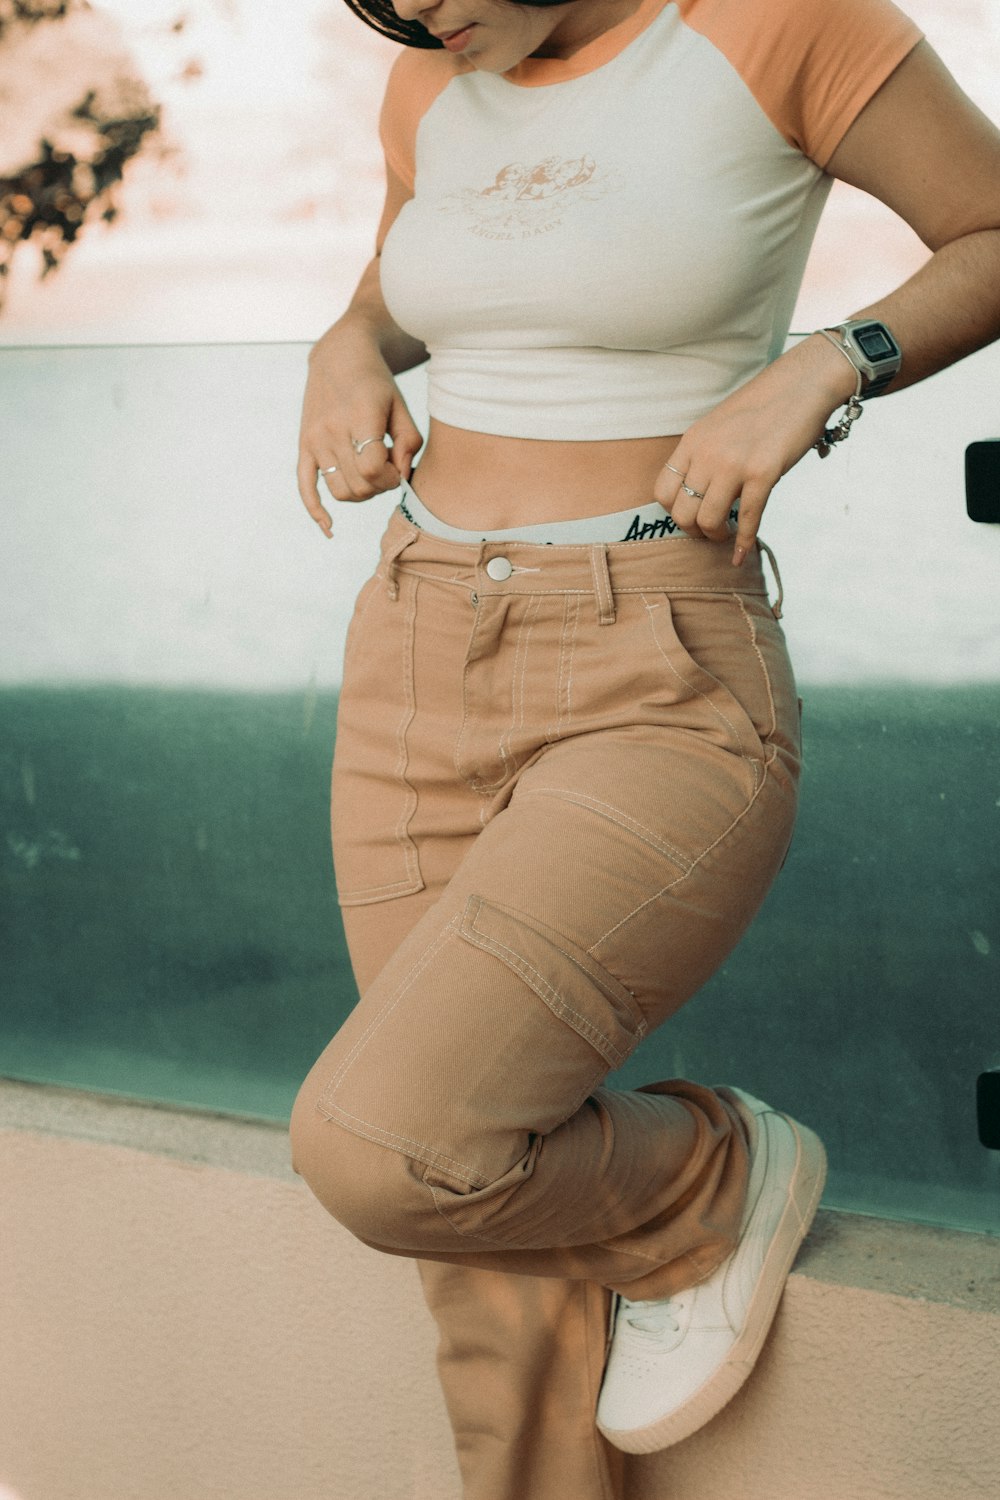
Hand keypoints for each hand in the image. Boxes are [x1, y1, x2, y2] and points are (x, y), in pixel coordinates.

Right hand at [296, 323, 423, 537]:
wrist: (339, 358)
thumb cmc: (377, 385)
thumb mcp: (401, 407)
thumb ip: (409, 443)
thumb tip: (402, 479)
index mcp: (359, 416)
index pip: (373, 469)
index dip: (391, 478)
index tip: (397, 467)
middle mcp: (332, 429)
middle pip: (359, 485)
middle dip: (381, 487)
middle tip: (388, 469)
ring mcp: (315, 439)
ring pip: (340, 491)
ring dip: (361, 494)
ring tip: (371, 476)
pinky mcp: (304, 445)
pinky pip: (305, 486)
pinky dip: (316, 511)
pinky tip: (329, 528)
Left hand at [653, 334, 858, 564]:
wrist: (802, 384)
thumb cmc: (764, 406)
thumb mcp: (719, 425)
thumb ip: (705, 454)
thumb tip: (700, 489)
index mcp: (692, 442)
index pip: (662, 491)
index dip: (674, 512)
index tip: (691, 514)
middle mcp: (707, 454)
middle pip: (682, 513)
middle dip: (694, 531)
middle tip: (710, 531)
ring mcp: (734, 464)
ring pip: (708, 521)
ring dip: (716, 537)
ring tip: (726, 536)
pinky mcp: (763, 473)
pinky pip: (746, 518)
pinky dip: (743, 542)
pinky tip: (741, 555)